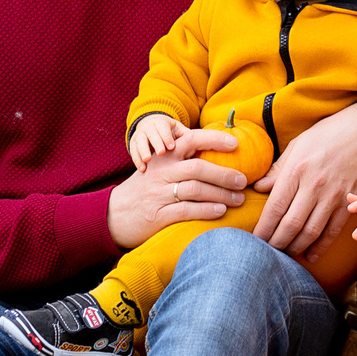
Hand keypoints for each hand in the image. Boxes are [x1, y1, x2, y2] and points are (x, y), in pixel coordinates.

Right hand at [108, 138, 244, 248]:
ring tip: (238, 199)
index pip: (191, 140)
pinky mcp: (157, 215)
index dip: (214, 139)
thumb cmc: (144, 190)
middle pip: (198, 167)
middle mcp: (161, 173)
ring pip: (195, 189)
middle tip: (243, 180)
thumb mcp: (158, 170)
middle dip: (225, 173)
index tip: (235, 143)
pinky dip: (207, 210)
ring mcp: (158, 194)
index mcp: (163, 157)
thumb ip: (182, 162)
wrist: (113, 214)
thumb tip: (218, 158)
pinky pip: (186, 210)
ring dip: (222, 194)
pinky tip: (220, 211)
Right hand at [127, 112, 189, 170]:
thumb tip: (203, 143)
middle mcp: (149, 127)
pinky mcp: (133, 143)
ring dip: (143, 151)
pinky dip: (137, 159)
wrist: (150, 126)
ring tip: (148, 161)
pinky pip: (133, 151)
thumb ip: (187, 137)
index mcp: (162, 123)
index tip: (172, 147)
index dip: (167, 137)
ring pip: (139, 141)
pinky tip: (142, 169)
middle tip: (161, 153)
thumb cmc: (170, 132)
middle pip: (151, 133)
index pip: (163, 128)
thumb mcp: (178, 131)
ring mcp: (139, 134)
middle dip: (156, 143)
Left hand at [251, 99, 356, 252]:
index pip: (275, 207)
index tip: (255, 240)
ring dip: (296, 248)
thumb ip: (278, 169)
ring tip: (286, 255)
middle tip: (267, 253)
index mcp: (297, 169)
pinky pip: (333, 231)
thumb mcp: (298, 144)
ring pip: (311, 232)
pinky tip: (310, 256)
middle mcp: (314, 185)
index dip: (264, 228)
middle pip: (291, 224)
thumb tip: (258, 188)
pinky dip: (321, 247)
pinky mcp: (350, 202)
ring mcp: (334, 195)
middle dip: (277, 243)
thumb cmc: (329, 133)